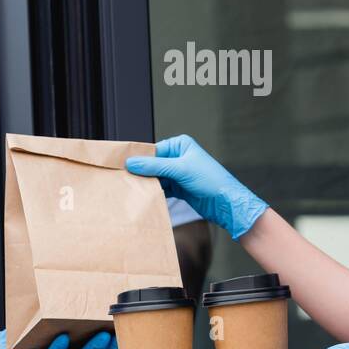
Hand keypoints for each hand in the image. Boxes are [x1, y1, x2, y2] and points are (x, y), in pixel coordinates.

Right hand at [124, 134, 267, 239]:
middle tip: (125, 178)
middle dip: (142, 172)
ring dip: (148, 183)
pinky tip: (146, 195)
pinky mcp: (179, 187)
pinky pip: (162, 188)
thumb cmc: (211, 180)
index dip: (139, 158)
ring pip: (156, 177)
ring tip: (134, 188)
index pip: (154, 149)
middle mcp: (179, 157)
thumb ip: (155, 166)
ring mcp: (178, 173)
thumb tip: (132, 162)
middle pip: (153, 164)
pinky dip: (155, 191)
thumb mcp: (181, 170)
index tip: (123, 164)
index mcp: (180, 145)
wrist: (226, 203)